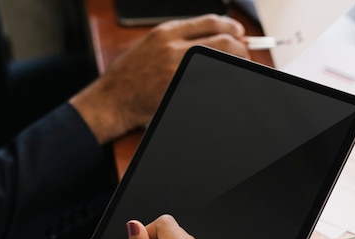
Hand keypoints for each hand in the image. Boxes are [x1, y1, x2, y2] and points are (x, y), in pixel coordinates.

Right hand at [70, 14, 248, 143]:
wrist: (111, 100)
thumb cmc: (127, 76)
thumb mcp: (148, 46)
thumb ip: (175, 39)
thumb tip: (206, 38)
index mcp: (166, 32)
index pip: (210, 21)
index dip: (231, 27)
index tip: (238, 33)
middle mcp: (173, 47)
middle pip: (223, 40)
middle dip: (240, 47)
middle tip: (243, 55)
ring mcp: (177, 69)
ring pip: (221, 60)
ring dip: (235, 64)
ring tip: (237, 69)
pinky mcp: (179, 88)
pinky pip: (211, 81)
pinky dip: (221, 80)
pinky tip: (224, 82)